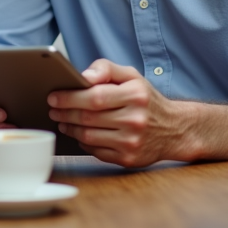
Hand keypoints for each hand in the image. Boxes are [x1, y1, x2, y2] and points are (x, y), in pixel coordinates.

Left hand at [47, 59, 191, 166]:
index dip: (69, 98)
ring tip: (62, 120)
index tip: (53, 96)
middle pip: (88, 117)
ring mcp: (132, 142)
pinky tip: (80, 134)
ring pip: (88, 136)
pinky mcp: (128, 159)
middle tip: (53, 109)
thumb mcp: (132, 76)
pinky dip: (83, 142)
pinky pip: (96, 151)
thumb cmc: (147, 100)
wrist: (175, 129)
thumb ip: (106, 69)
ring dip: (70, 128)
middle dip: (65, 113)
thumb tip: (83, 76)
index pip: (95, 97)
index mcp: (136, 96)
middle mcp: (136, 120)